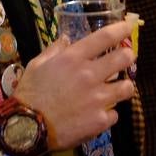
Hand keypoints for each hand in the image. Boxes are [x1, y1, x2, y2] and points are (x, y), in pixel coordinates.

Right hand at [13, 20, 136, 150]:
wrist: (26, 129)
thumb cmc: (29, 94)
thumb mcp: (36, 65)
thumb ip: (54, 50)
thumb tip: (66, 39)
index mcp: (73, 58)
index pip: (105, 37)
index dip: (122, 29)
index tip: (129, 26)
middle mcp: (90, 75)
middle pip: (124, 58)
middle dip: (128, 56)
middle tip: (125, 59)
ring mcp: (98, 98)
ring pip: (127, 87)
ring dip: (123, 87)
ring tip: (116, 90)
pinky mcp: (101, 120)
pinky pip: (114, 114)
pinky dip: (107, 114)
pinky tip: (96, 115)